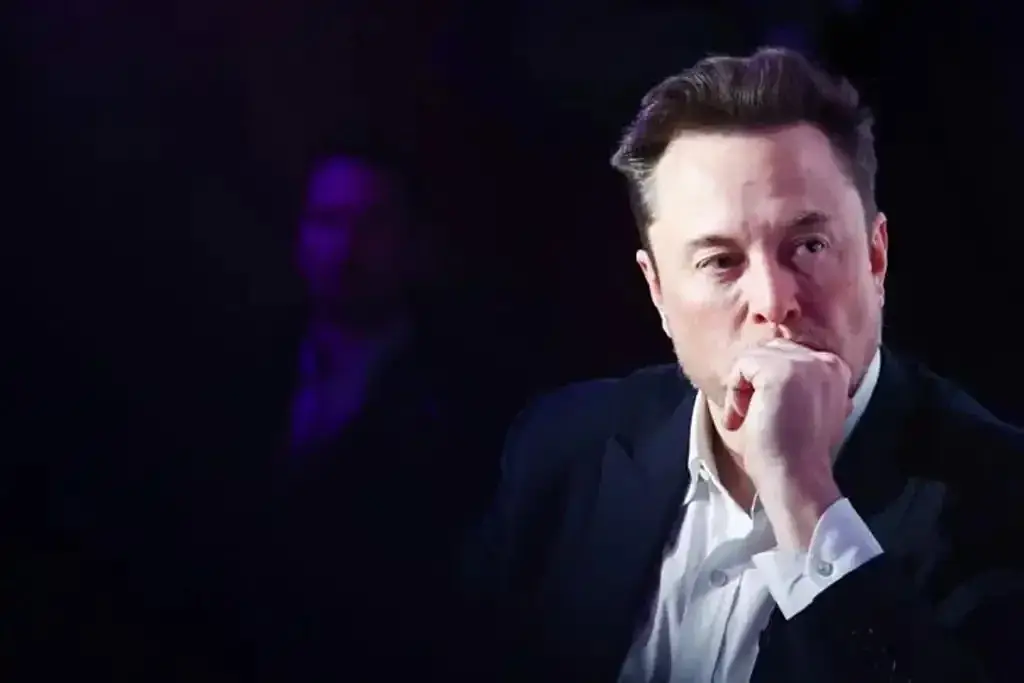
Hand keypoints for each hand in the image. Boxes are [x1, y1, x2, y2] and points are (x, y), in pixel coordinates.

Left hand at [721, 339, 851, 548]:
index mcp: (835, 368)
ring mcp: (805, 364)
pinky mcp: (781, 371)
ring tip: (745, 418)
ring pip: (752, 357)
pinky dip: (733, 392)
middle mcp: (825, 360)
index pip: (785, 352)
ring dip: (740, 389)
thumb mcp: (804, 405)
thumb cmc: (794, 450)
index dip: (765, 380)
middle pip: (767, 350)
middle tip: (748, 415)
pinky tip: (741, 417)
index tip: (767, 411)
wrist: (796, 477)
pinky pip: (741, 365)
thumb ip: (795, 380)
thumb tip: (760, 366)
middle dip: (751, 381)